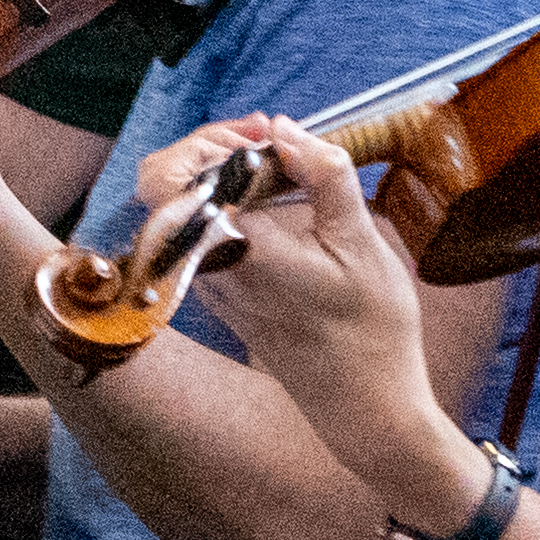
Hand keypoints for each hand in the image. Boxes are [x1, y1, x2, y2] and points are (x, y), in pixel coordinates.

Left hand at [165, 124, 442, 470]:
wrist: (367, 410)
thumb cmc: (372, 333)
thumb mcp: (360, 243)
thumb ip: (323, 176)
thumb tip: (286, 129)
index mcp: (235, 251)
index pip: (166, 178)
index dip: (205, 141)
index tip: (262, 137)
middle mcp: (210, 271)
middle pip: (168, 186)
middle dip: (214, 149)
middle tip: (273, 143)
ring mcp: (212, 287)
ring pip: (185, 210)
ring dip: (223, 176)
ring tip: (281, 166)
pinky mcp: (224, 297)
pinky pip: (206, 234)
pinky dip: (233, 205)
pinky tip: (278, 200)